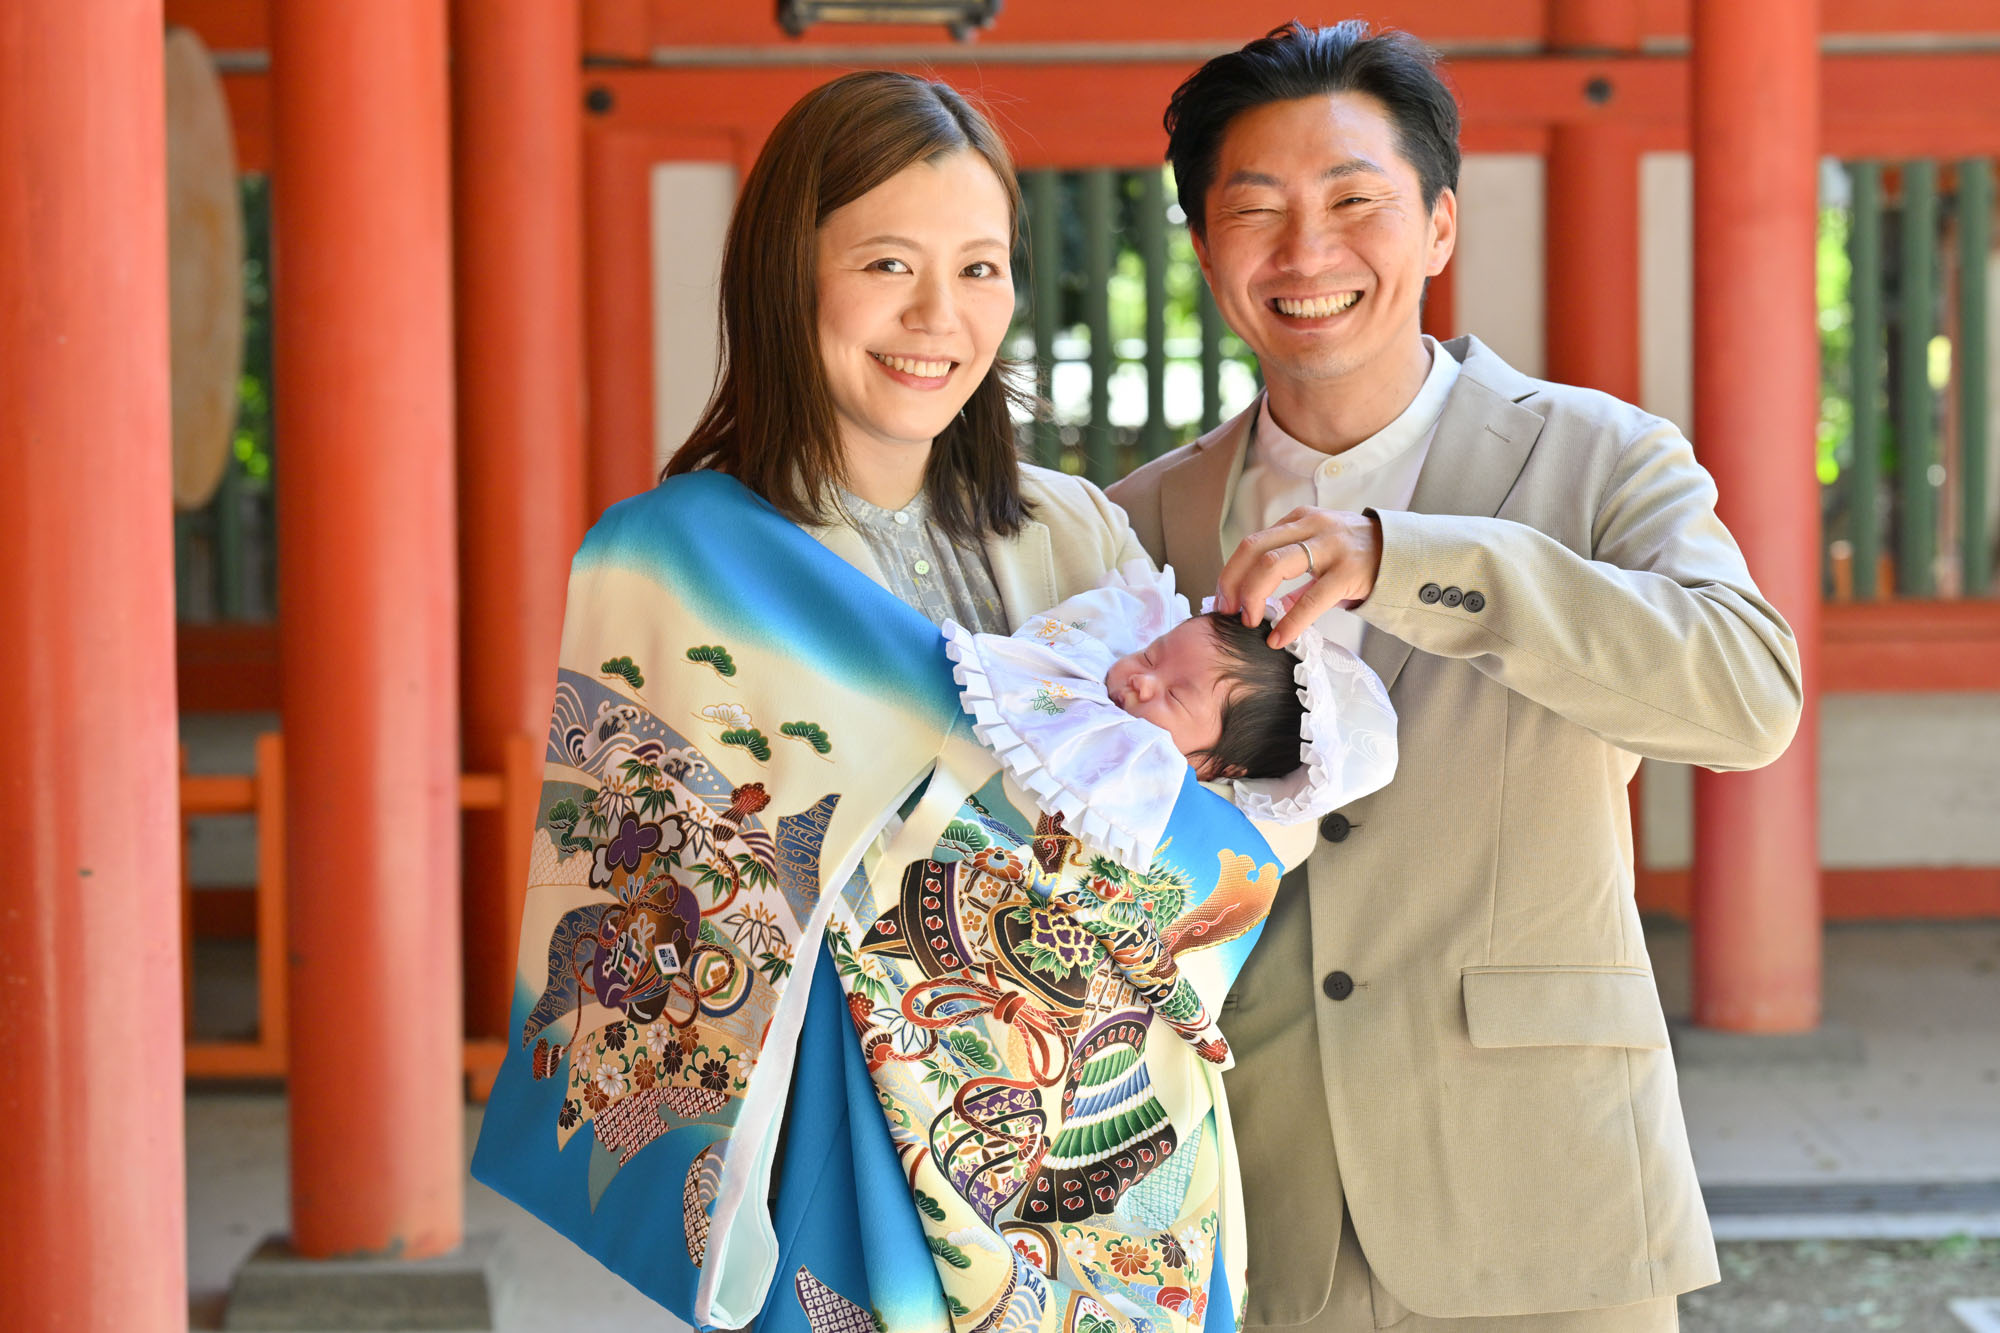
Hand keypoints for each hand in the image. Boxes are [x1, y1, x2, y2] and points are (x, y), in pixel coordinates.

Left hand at [1214, 507, 1382, 649]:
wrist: (1405, 554)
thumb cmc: (1356, 555)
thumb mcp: (1320, 549)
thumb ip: (1291, 570)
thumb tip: (1265, 604)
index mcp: (1298, 520)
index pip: (1251, 543)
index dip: (1230, 572)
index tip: (1223, 599)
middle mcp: (1310, 526)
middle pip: (1253, 549)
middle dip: (1233, 582)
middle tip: (1228, 611)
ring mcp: (1329, 547)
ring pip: (1273, 565)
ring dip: (1253, 596)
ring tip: (1249, 621)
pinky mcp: (1347, 572)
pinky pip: (1310, 598)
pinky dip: (1290, 621)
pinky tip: (1280, 638)